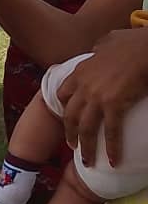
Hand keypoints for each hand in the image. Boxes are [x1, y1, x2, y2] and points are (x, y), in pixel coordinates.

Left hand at [57, 27, 147, 167]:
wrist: (144, 48)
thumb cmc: (131, 43)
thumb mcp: (106, 41)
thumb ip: (98, 48)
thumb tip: (98, 48)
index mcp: (80, 71)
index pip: (63, 93)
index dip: (64, 107)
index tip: (67, 118)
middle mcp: (83, 85)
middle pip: (70, 115)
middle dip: (69, 133)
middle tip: (72, 147)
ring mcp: (96, 96)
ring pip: (84, 127)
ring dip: (85, 147)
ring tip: (88, 161)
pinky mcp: (114, 104)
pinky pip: (110, 131)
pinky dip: (111, 148)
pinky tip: (112, 161)